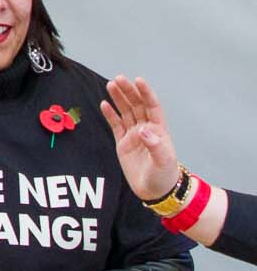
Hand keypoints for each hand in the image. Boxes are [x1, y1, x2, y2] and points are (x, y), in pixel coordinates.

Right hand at [100, 76, 180, 202]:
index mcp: (158, 130)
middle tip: (118, 79)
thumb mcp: (164, 161)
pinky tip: (105, 104)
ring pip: (125, 112)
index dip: (146, 93)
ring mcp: (133, 135)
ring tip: (111, 85)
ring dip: (119, 99)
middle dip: (128, 92)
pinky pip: (115, 125)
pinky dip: (110, 114)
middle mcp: (146, 129)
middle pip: (136, 105)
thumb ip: (155, 145)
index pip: (152, 106)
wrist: (155, 191)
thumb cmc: (164, 176)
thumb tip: (142, 130)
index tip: (138, 81)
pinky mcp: (123, 143)